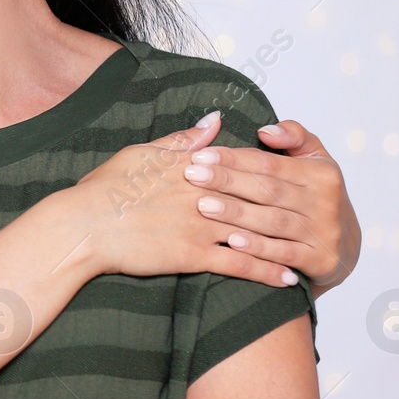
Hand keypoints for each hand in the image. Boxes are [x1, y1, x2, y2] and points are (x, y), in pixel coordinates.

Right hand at [66, 112, 300, 288]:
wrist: (83, 226)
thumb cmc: (104, 189)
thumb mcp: (142, 153)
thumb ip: (183, 139)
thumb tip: (215, 119)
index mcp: (191, 166)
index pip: (239, 165)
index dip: (267, 171)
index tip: (292, 175)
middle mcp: (202, 193)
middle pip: (255, 197)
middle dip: (288, 206)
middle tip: (315, 214)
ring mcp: (200, 224)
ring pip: (255, 231)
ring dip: (286, 242)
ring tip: (312, 249)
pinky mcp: (193, 255)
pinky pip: (239, 264)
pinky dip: (266, 271)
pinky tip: (286, 278)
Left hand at [183, 119, 359, 295]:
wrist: (345, 246)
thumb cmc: (317, 195)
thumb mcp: (315, 161)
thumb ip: (294, 136)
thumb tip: (266, 131)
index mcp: (321, 173)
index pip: (270, 164)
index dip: (235, 159)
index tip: (202, 155)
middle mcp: (324, 202)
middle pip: (268, 190)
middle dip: (227, 182)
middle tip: (192, 176)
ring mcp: (322, 232)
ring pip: (273, 221)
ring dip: (237, 214)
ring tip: (204, 205)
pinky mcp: (319, 261)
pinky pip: (284, 253)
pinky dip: (259, 248)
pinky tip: (232, 242)